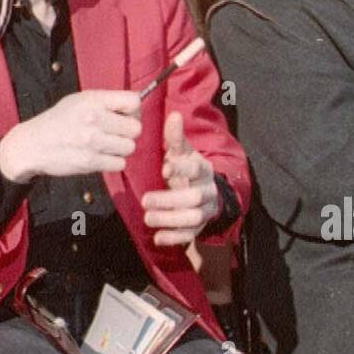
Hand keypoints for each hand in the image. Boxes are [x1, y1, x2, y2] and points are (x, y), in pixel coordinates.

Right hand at [0, 90, 141, 180]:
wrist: (33, 145)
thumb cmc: (58, 121)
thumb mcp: (79, 101)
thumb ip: (106, 102)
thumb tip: (136, 106)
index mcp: (93, 100)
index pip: (133, 101)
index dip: (133, 110)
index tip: (125, 115)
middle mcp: (94, 119)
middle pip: (135, 128)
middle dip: (127, 132)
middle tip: (114, 133)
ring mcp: (92, 141)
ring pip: (129, 147)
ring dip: (120, 148)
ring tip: (105, 145)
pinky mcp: (90, 161)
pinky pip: (119, 164)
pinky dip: (112, 162)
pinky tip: (100, 156)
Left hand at [142, 111, 218, 246]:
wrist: (207, 190)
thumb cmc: (187, 168)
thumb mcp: (182, 152)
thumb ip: (175, 137)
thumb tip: (174, 115)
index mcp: (202, 169)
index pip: (195, 168)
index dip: (181, 169)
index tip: (164, 168)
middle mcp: (207, 190)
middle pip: (194, 197)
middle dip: (170, 200)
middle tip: (145, 200)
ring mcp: (205, 210)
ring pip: (193, 218)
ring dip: (170, 220)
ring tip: (148, 218)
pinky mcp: (200, 226)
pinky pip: (190, 235)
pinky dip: (174, 238)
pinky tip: (158, 237)